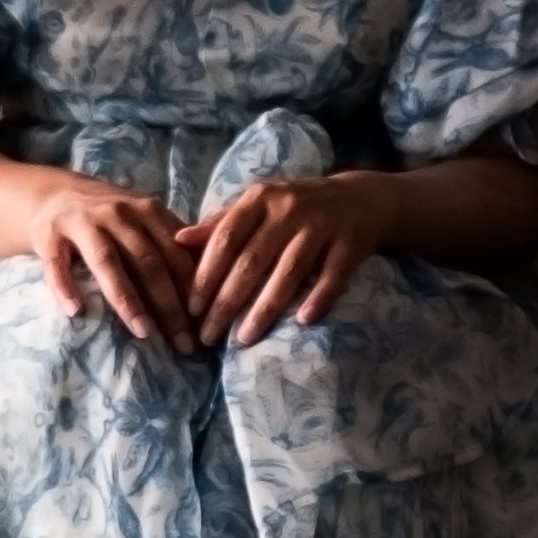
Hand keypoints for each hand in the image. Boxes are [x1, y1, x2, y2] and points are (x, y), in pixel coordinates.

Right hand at [32, 179, 196, 351]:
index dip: (195, 289)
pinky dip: (65, 287)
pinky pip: (56, 264)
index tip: (208, 324)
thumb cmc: (112, 219)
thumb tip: (219, 281)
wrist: (56, 195)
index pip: (177, 253)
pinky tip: (76, 312)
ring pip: (107, 262)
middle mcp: (118, 214)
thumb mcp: (146, 220)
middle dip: (170, 305)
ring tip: (144, 332)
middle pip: (148, 262)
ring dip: (127, 299)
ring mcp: (82, 223)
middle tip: (185, 343)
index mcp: (148, 211)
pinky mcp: (50, 236)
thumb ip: (176, 243)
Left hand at [174, 173, 397, 346]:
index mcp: (259, 199)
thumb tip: (177, 240)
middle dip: (227, 302)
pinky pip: (332, 275)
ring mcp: (322, 225)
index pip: (225, 238)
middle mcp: (288, 208)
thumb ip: (221, 224)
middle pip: (252, 260)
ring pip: (288, 271)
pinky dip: (318, 298)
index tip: (190, 309)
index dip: (206, 274)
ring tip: (244, 339)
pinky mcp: (350, 242)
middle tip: (208, 336)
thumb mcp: (258, 207)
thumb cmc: (296, 208)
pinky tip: (303, 322)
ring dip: (265, 308)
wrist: (360, 198)